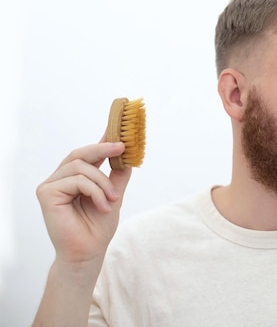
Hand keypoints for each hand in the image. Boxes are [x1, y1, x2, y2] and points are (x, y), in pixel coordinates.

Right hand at [36, 140, 131, 264]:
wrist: (89, 252)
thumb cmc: (98, 227)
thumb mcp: (114, 195)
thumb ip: (117, 175)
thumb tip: (127, 154)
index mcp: (75, 178)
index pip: (88, 154)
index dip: (102, 140)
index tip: (118, 128)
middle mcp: (60, 179)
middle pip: (80, 153)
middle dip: (104, 148)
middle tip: (123, 147)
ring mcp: (51, 185)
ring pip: (81, 167)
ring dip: (103, 183)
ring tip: (113, 200)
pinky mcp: (46, 193)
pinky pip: (77, 181)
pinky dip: (95, 192)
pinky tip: (103, 206)